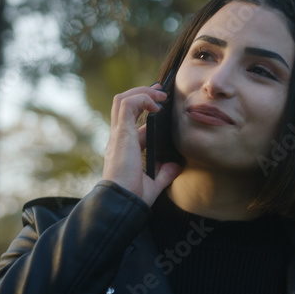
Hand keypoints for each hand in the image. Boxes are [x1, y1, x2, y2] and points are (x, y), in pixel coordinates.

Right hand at [102, 83, 182, 205]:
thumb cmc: (133, 196)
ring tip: (160, 95)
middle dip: (142, 93)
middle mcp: (118, 137)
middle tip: (161, 91)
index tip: (160, 104)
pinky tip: (156, 106)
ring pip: (123, 99)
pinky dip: (142, 98)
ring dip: (143, 92)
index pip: (130, 120)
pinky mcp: (121, 133)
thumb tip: (176, 165)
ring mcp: (118, 134)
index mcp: (123, 147)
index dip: (145, 109)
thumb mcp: (154, 182)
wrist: (123, 202)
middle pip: (124, 104)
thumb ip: (164, 172)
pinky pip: (128, 104)